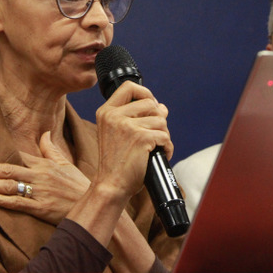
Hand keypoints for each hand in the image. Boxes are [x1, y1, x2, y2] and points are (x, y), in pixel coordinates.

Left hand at [0, 131, 90, 224]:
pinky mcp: (42, 208)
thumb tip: (43, 133)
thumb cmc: (78, 184)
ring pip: (10, 185)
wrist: (95, 202)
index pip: (16, 157)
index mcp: (44, 164)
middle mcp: (40, 176)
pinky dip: (2, 200)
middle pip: (8, 170)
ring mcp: (40, 192)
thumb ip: (51, 149)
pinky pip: (19, 203)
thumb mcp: (65, 163)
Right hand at [93, 81, 173, 200]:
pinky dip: (167, 147)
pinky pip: (164, 136)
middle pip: (150, 103)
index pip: (129, 87)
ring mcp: (127, 126)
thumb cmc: (116, 163)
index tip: (151, 105)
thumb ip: (137, 118)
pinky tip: (158, 155)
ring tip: (155, 148)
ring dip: (163, 135)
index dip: (145, 93)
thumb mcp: (119, 134)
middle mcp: (114, 116)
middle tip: (154, 135)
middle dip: (158, 119)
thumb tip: (162, 107)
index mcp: (106, 112)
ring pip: (161, 120)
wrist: (111, 185)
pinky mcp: (140, 138)